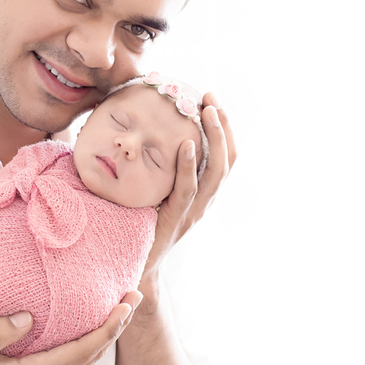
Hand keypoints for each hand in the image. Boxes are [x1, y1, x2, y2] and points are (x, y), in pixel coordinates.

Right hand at [0, 290, 144, 364]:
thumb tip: (28, 316)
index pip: (84, 351)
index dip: (109, 327)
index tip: (126, 304)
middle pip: (93, 356)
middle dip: (116, 327)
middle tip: (133, 297)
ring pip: (85, 364)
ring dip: (104, 338)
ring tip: (118, 311)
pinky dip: (87, 348)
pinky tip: (88, 332)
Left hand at [143, 93, 236, 278]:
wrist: (136, 266)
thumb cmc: (142, 225)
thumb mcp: (156, 191)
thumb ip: (160, 169)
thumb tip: (145, 132)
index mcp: (203, 193)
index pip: (225, 157)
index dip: (224, 128)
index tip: (211, 101)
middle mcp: (205, 201)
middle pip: (228, 160)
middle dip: (223, 126)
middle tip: (210, 98)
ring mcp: (194, 211)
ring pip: (216, 173)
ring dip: (214, 139)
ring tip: (207, 112)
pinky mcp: (177, 219)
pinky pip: (188, 190)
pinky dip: (189, 166)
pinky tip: (186, 144)